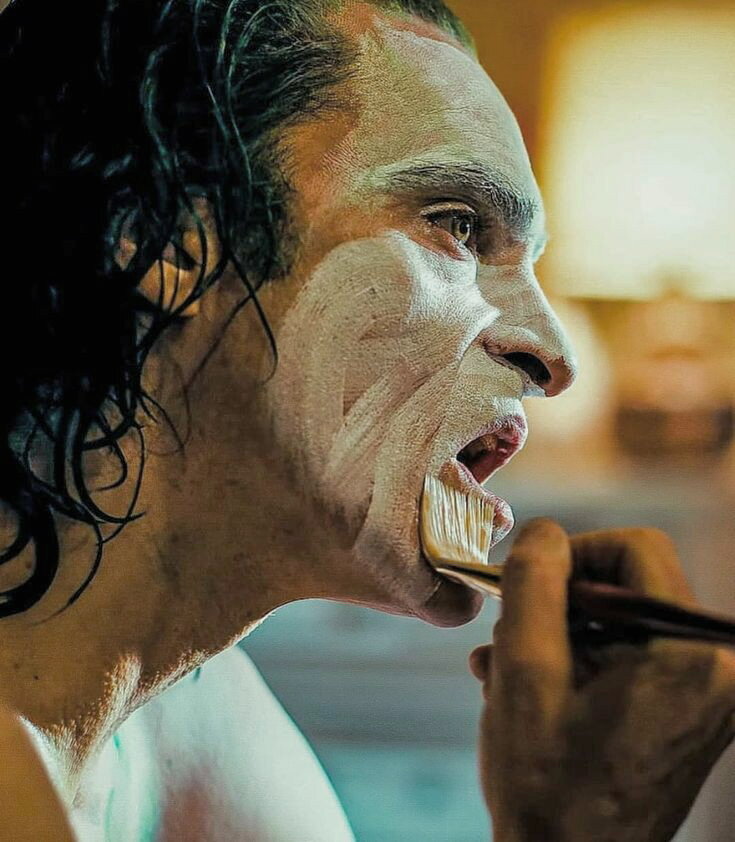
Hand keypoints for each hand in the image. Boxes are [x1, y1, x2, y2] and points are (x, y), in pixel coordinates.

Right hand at [470, 521, 734, 841]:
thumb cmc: (546, 787)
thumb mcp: (523, 670)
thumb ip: (533, 584)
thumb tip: (543, 532)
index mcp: (689, 657)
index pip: (636, 549)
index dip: (573, 553)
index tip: (527, 584)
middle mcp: (715, 671)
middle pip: (626, 586)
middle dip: (558, 602)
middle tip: (507, 633)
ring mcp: (704, 696)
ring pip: (619, 620)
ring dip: (557, 634)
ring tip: (501, 667)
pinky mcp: (685, 713)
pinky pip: (628, 656)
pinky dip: (577, 661)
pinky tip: (524, 686)